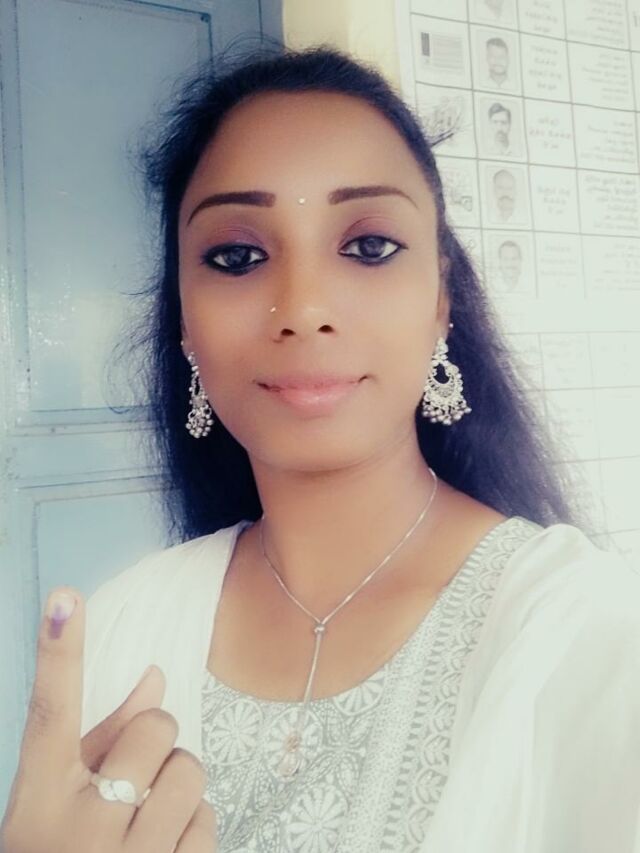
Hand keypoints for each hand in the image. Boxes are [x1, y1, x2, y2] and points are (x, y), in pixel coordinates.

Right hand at [0, 587, 216, 851]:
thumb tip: (155, 676)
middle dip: (154, 744)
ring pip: (191, 771)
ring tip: (144, 823)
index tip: (65, 596)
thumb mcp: (58, 810)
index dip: (58, 650)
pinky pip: (208, 821)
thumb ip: (103, 741)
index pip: (51, 710)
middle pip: (155, 727)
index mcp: (40, 798)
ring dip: (178, 787)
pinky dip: (192, 830)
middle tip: (130, 781)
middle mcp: (77, 827)